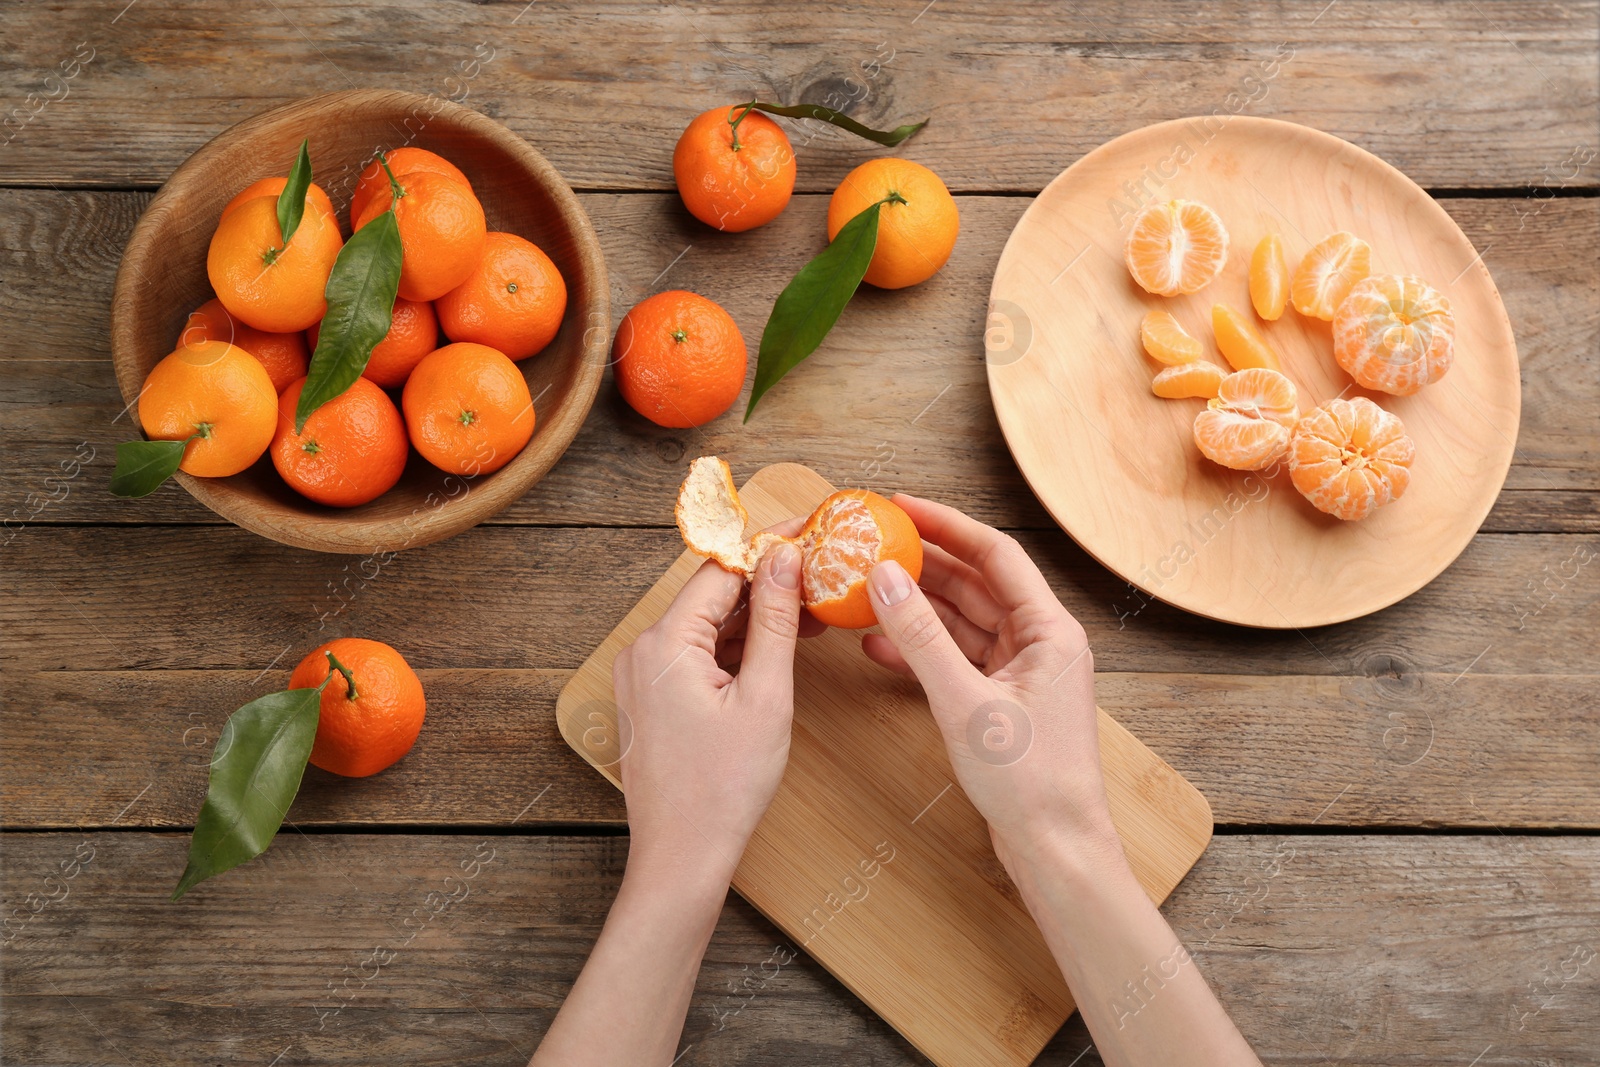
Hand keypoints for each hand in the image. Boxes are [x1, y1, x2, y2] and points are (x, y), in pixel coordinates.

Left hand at [612, 531, 816, 882]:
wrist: (683, 857)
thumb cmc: (722, 788)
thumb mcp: (765, 696)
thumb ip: (776, 621)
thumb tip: (785, 560)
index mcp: (664, 644)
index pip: (721, 572)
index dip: (768, 547)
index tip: (807, 530)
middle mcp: (642, 652)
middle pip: (711, 596)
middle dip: (766, 583)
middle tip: (819, 571)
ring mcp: (643, 678)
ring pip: (706, 627)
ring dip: (755, 618)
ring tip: (810, 611)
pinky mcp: (652, 700)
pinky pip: (696, 656)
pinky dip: (735, 649)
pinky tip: (777, 647)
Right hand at [862, 495, 1123, 875]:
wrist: (1057, 849)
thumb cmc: (1030, 782)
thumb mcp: (964, 702)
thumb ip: (921, 637)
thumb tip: (885, 577)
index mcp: (1050, 630)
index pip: (995, 554)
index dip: (947, 525)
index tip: (900, 505)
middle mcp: (1041, 644)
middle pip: (977, 584)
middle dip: (924, 564)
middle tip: (875, 542)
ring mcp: (1023, 674)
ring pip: (963, 622)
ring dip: (917, 608)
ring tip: (866, 590)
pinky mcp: (1004, 703)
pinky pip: (958, 659)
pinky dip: (921, 651)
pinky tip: (878, 647)